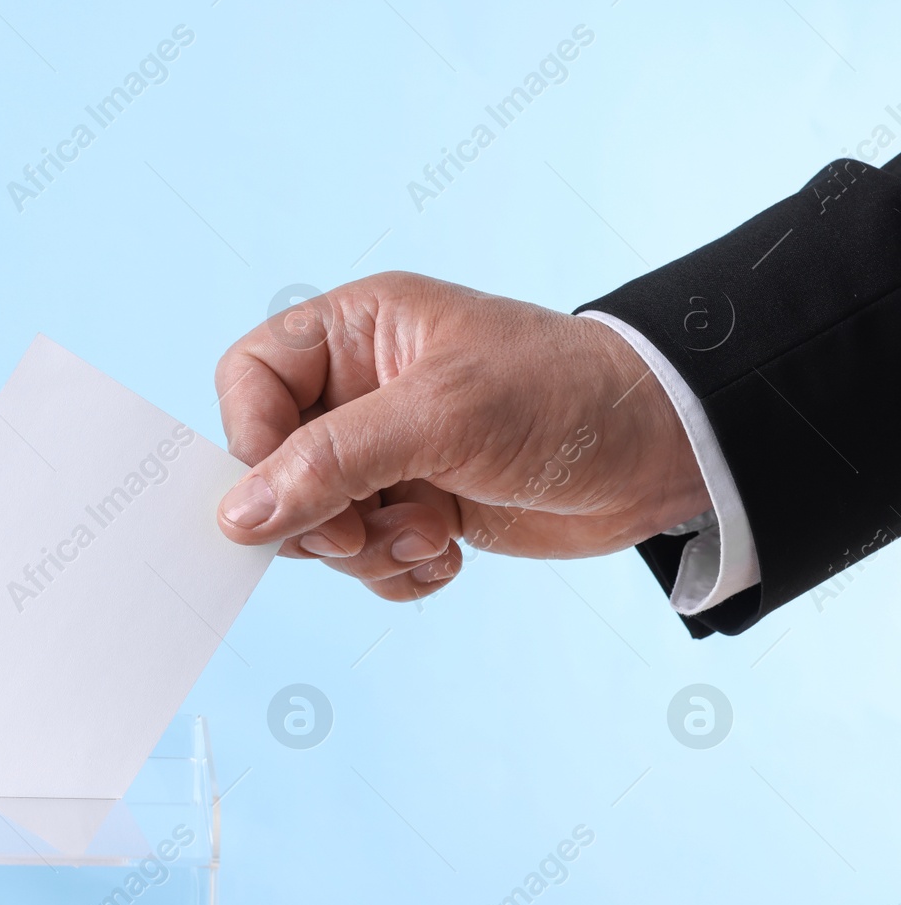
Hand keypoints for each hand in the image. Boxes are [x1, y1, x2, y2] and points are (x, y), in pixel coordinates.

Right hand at [215, 272, 708, 599]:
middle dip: (319, 514)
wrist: (664, 453)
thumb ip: (331, 463)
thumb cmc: (565, 396)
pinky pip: (365, 558)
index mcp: (356, 332)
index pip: (250, 381)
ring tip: (431, 537)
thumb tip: (238, 514)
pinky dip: (399, 572)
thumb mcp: (441, 417)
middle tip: (365, 534)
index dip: (253, 442)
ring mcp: (389, 454)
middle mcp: (362, 391)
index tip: (287, 495)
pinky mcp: (418, 506)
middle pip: (275, 466)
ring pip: (318, 523)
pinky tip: (449, 556)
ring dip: (367, 551)